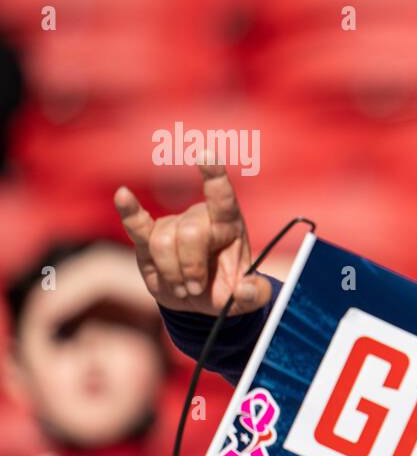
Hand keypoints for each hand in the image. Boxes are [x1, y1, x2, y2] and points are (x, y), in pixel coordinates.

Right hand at [114, 159, 272, 316]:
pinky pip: (137, 224)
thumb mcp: (247, 300)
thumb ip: (255, 296)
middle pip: (190, 233)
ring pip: (163, 243)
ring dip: (172, 273)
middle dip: (191, 267)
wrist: (197, 301)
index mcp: (229, 225)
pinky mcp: (148, 239)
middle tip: (196, 289)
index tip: (206, 155)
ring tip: (183, 288)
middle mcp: (200, 218)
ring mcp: (173, 226)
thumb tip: (245, 288)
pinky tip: (123, 195)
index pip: (222, 196)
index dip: (214, 176)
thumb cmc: (225, 290)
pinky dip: (129, 211)